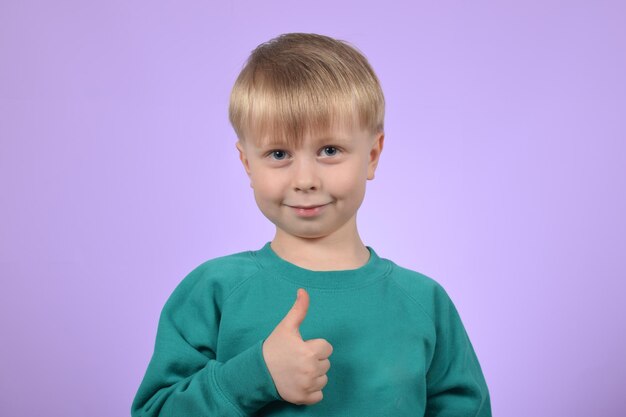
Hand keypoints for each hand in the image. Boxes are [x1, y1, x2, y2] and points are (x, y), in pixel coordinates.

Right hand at [262, 288, 332, 404]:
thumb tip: (303, 291)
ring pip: (323, 379)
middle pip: (326, 364)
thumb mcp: (286, 327)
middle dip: (315, 360)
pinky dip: (312, 391)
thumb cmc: (274, 347)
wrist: (257, 372)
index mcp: (309, 352)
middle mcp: (310, 370)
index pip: (327, 348)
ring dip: (314, 375)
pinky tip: (300, 382)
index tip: (302, 347)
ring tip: (298, 370)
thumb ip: (299, 309)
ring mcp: (307, 386)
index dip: (315, 346)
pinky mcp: (304, 399)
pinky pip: (319, 395)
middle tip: (298, 359)